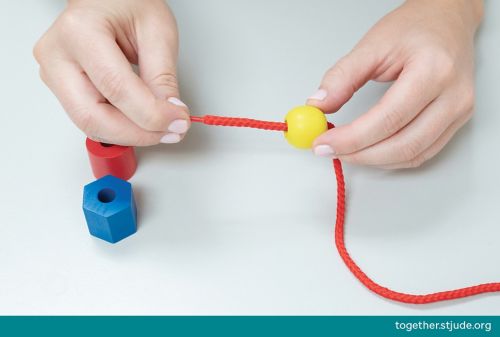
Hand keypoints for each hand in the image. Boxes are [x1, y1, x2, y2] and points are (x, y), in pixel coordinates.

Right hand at [34, 0, 189, 145]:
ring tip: (160, 128)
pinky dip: (119, 127)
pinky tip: (141, 122)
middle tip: (170, 132)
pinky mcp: (60, 87)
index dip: (151, 114)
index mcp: (80, 31)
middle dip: (137, 133)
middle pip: (93, 116)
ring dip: (129, 134)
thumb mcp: (157, 30)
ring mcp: (53, 73)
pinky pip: (90, 119)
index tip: (178, 122)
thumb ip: (162, 77)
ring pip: (89, 124)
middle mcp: (56, 54)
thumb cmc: (126, 2)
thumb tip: (170, 115)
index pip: (116, 88)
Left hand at [308, 0, 482, 168]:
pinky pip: (422, 153)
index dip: (352, 138)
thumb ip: (342, 77)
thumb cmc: (415, 27)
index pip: (388, 118)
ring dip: (373, 160)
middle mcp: (453, 95)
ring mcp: (460, 112)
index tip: (324, 143)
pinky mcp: (457, 122)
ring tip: (344, 150)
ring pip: (412, 155)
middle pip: (403, 144)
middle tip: (329, 150)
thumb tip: (318, 105)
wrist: (447, 21)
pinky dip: (391, 158)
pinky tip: (368, 150)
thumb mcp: (373, 45)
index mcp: (434, 70)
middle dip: (360, 154)